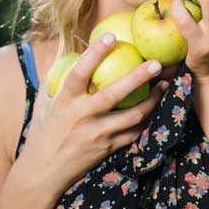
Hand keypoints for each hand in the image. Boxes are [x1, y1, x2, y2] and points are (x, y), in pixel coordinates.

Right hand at [13, 37, 167, 198]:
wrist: (43, 172)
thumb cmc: (44, 131)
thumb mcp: (44, 102)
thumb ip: (56, 78)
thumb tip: (67, 50)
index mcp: (65, 101)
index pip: (80, 72)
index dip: (95, 53)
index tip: (111, 36)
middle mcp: (82, 116)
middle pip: (115, 94)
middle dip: (138, 77)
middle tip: (157, 63)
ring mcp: (98, 134)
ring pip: (133, 116)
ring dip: (153, 100)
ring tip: (165, 84)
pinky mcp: (109, 148)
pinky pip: (134, 132)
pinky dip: (147, 120)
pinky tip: (157, 107)